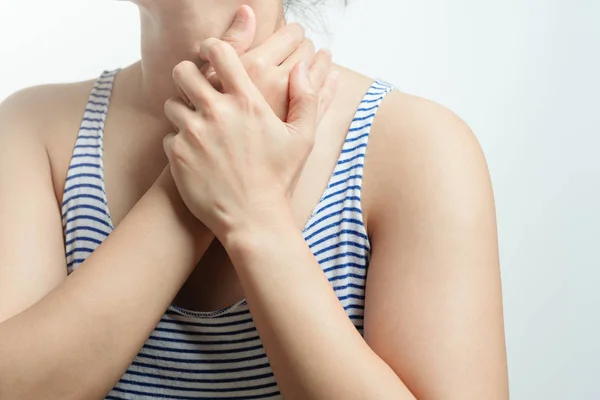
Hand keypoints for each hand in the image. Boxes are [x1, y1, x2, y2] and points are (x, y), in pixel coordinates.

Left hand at [163, 38, 337, 242]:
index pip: (220, 53)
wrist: (252, 218)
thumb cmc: (278, 178)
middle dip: (188, 75)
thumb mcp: (302, 138)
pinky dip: (179, 142)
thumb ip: (306, 98)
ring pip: (171, 103)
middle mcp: (216, 112)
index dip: (211, 47)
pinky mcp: (177, 154)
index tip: (210, 54)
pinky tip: (196, 154)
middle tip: (196, 88)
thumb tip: (302, 68)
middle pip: (184, 71)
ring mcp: (193, 133)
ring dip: (182, 110)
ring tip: (198, 126)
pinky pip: (169, 135)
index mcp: (247, 102)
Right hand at [198, 5, 328, 120]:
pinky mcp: (300, 128)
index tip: (292, 35)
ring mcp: (291, 107)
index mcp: (255, 67)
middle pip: (307, 51)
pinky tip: (331, 78)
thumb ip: (232, 44)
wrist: (220, 167)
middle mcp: (277, 84)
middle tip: (305, 47)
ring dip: (323, 62)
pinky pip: (324, 100)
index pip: (290, 35)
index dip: (293, 32)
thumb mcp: (211, 78)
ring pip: (321, 73)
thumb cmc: (208, 122)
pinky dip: (331, 86)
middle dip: (308, 46)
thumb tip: (248, 11)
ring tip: (322, 59)